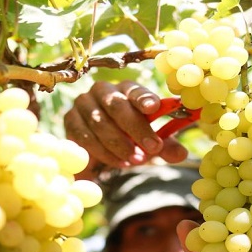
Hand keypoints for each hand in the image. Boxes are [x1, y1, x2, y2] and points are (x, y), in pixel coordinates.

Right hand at [64, 81, 188, 177]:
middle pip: (118, 106)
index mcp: (127, 89)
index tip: (154, 108)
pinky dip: (103, 152)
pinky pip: (85, 136)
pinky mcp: (70, 120)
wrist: (99, 148)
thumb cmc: (130, 138)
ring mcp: (84, 103)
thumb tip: (181, 154)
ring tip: (135, 161)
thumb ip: (165, 146)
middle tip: (152, 149)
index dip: (144, 98)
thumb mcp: (150, 142)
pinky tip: (118, 162)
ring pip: (100, 123)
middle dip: (136, 129)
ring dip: (119, 144)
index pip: (135, 90)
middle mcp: (103, 90)